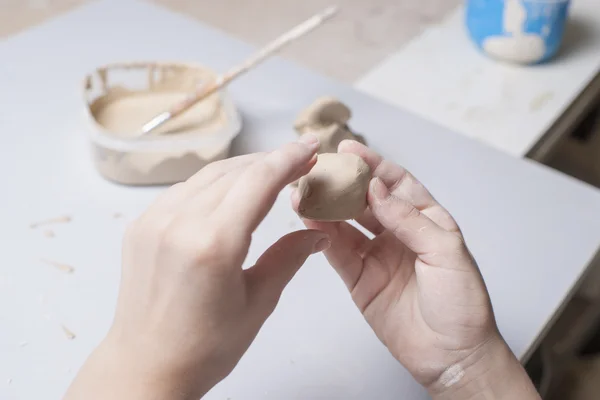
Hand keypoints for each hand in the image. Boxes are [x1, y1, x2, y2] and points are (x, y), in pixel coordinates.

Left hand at [65, 135, 329, 399]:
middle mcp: (179, 222)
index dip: (290, 157)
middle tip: (301, 159)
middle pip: (235, 171)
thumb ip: (289, 257)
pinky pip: (185, 189)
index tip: (312, 146)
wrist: (145, 365)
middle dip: (272, 160)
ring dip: (244, 168)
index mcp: (213, 244)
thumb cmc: (205, 346)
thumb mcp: (258, 302)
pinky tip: (232, 190)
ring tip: (272, 171)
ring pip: (209, 175)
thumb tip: (318, 233)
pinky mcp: (141, 224)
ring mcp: (154, 220)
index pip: (259, 180)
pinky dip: (214, 183)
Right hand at [293, 140, 538, 398]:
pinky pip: (337, 251)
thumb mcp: (446, 253)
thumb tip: (377, 190)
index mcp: (426, 220)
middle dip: (342, 183)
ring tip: (305, 193)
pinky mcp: (360, 279)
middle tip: (319, 170)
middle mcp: (399, 233)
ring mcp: (377, 255)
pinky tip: (309, 221)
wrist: (452, 356)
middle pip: (365, 200)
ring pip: (345, 223)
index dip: (372, 165)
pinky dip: (322, 235)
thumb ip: (409, 220)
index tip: (350, 151)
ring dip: (326, 208)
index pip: (396, 183)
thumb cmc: (462, 305)